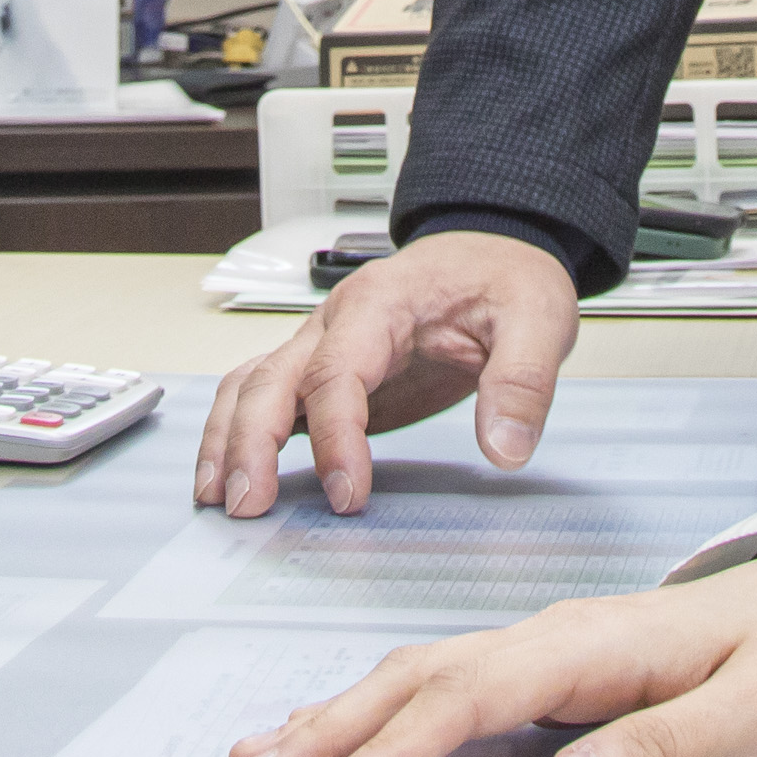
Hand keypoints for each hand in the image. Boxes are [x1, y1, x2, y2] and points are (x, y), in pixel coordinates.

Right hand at [196, 227, 577, 517]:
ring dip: (226, 438)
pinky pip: (263, 394)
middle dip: (248, 442)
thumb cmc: (505, 277)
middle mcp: (336, 322)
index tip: (348, 493)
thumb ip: (522, 381)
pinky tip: (229, 475)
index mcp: (381, 303)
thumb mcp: (538, 316)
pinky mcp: (325, 370)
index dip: (335, 436)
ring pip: (250, 384)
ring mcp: (323, 344)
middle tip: (248, 506)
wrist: (493, 250)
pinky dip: (236, 432)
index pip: (338, 373)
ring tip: (218, 499)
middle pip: (270, 378)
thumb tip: (504, 449)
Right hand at [225, 549, 756, 756]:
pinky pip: (450, 689)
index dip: (393, 753)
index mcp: (594, 643)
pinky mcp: (557, 673)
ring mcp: (552, 652)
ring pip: (420, 678)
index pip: (469, 697)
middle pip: (418, 678)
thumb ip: (664, 746)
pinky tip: (346, 733)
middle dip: (328, 730)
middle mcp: (557, 637)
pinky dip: (382, 711)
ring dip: (337, 718)